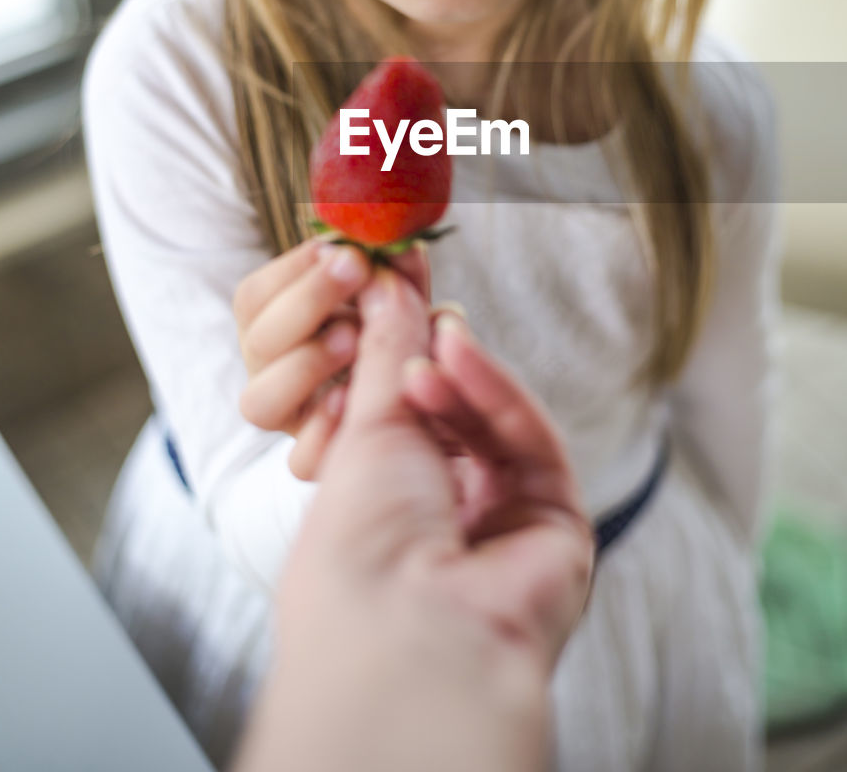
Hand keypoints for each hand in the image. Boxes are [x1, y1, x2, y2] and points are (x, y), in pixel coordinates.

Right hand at [233, 239, 429, 477]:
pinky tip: (354, 399)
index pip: (254, 297)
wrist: (428, 408)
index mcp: (278, 327)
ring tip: (354, 337)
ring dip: (306, 362)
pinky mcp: (317, 464)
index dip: (293, 269)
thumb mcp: (403, 301)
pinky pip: (301, 461)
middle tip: (355, 271)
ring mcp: (292, 421)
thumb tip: (404, 247)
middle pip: (257, 340)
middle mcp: (273, 374)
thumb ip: (400, 277)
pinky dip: (325, 432)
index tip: (340, 246)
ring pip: (259, 402)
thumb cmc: (405, 338)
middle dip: (308, 299)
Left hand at [283, 266, 594, 676]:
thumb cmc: (356, 542)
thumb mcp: (361, 427)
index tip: (394, 293)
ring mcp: (504, 525)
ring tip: (432, 335)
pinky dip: (494, 393)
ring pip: (496, 426)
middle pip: (457, 420)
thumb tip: (389, 287)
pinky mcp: (556, 524)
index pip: (406, 421)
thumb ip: (384, 351)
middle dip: (435, 358)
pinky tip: (454, 356)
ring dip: (460, 375)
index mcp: (389, 513)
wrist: (400, 626)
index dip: (400, 358)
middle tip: (420, 297)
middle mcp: (448, 523)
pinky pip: (530, 441)